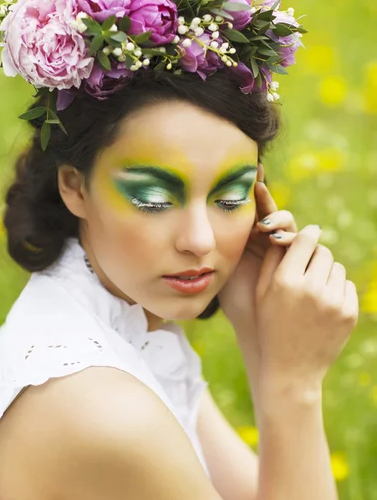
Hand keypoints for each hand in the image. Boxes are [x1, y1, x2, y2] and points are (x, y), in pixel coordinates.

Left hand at [217, 162, 297, 333]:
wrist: (256, 325)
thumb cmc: (235, 299)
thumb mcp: (223, 266)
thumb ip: (218, 244)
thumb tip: (199, 222)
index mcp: (247, 236)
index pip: (250, 208)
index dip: (251, 192)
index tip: (248, 173)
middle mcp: (267, 239)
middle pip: (270, 210)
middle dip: (266, 201)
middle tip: (257, 192)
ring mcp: (284, 248)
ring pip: (287, 223)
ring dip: (279, 220)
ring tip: (265, 227)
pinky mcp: (299, 259)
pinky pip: (300, 240)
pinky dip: (290, 236)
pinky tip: (278, 240)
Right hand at [256, 224, 358, 384]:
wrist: (291, 368)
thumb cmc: (270, 325)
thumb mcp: (262, 292)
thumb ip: (274, 259)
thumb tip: (289, 232)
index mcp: (285, 281)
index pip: (305, 240)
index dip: (308, 234)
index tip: (310, 232)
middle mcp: (311, 289)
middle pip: (323, 252)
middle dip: (316, 256)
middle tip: (307, 267)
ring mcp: (333, 302)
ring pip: (337, 268)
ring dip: (326, 273)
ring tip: (313, 291)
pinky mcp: (348, 313)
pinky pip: (347, 286)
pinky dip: (336, 290)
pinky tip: (323, 305)